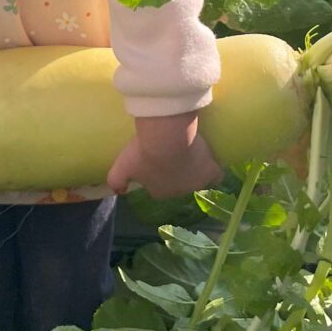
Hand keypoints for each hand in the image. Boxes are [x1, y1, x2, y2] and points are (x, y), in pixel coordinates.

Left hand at [107, 111, 222, 199]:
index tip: (155, 159)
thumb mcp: (121, 166)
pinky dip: (214, 171)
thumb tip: (118, 191)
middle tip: (171, 151)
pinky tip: (211, 162)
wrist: (166, 137)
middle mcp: (179, 192)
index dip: (157, 174)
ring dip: (193, 169)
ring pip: (196, 179)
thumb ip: (115, 180)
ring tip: (189, 152)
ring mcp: (196, 183)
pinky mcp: (211, 171)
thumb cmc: (143, 152)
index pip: (158, 187)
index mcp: (159, 192)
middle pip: (178, 182)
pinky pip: (216, 176)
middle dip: (174, 171)